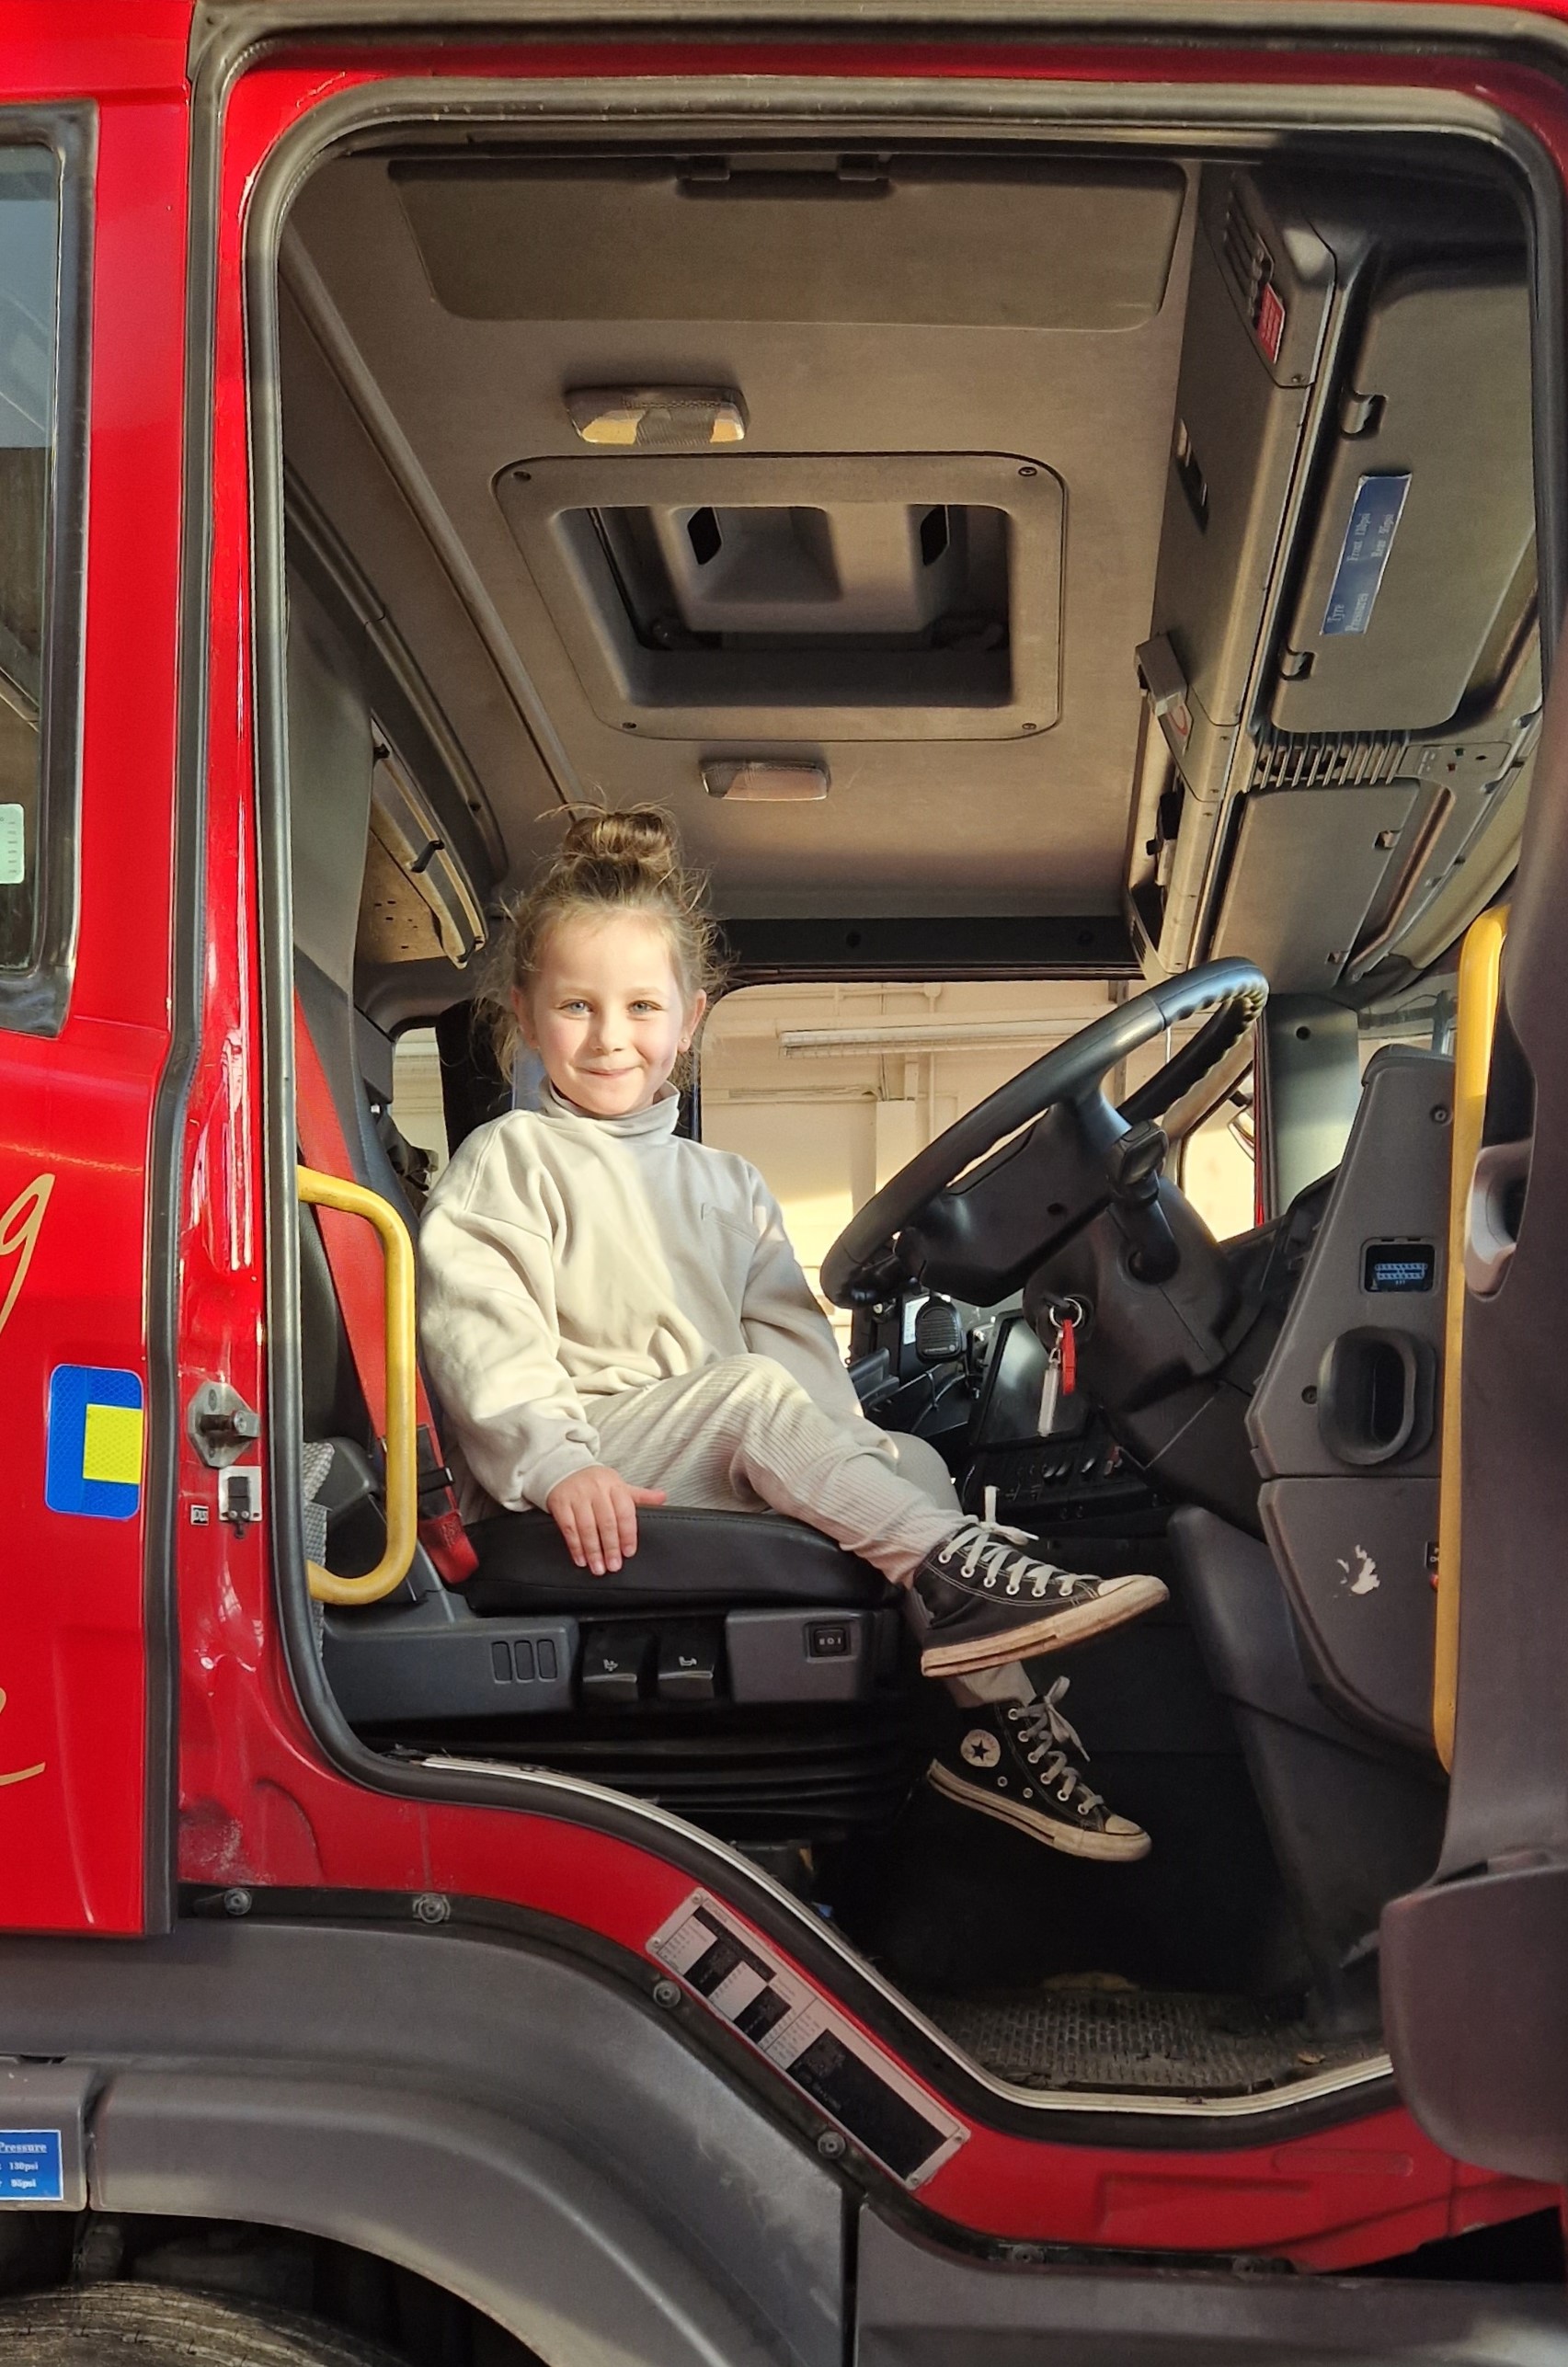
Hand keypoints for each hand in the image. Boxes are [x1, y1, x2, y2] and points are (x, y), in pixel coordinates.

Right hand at [545, 1465, 665, 1574]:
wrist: (564, 1469)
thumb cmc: (595, 1482)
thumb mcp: (618, 1485)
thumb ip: (640, 1496)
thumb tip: (663, 1497)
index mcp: (614, 1485)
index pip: (625, 1512)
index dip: (628, 1534)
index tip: (629, 1552)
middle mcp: (596, 1489)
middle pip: (606, 1522)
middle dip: (611, 1547)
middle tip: (614, 1566)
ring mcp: (577, 1496)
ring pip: (587, 1527)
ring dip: (593, 1551)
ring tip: (598, 1568)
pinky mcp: (560, 1503)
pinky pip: (569, 1528)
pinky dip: (575, 1546)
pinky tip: (581, 1559)